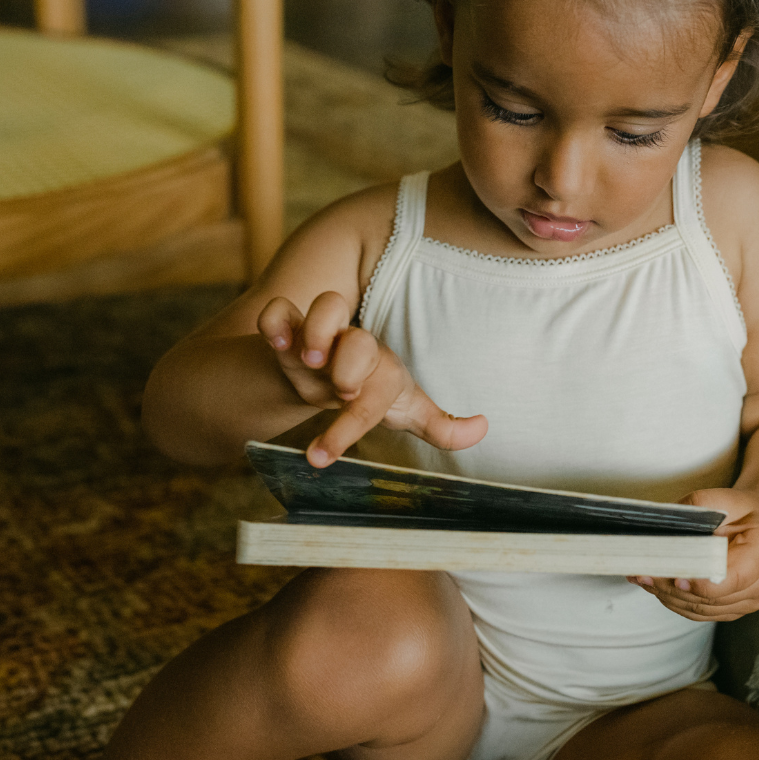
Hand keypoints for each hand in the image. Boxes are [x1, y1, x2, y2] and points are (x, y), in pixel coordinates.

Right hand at [257, 292, 486, 465]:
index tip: (327, 453)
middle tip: (339, 390)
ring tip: (306, 360)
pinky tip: (274, 341)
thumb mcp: (403, 411)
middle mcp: (354, 346)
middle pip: (358, 339)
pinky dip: (274, 322)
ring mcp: (321, 334)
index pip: (379, 389)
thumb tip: (485, 427)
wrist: (325, 375)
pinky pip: (279, 311)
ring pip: (325, 306)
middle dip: (347, 366)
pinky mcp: (289, 328)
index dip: (356, 419)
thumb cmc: (369, 392)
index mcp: (382, 369)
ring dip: (315, 332)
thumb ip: (442, 426)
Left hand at [626, 488, 758, 622]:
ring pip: (703, 608)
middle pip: (713, 596)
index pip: (735, 577)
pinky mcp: (735, 608)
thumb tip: (664, 526)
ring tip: (643, 578)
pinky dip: (675, 601)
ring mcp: (750, 599)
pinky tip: (655, 587)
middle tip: (644, 573)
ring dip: (669, 596)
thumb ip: (697, 509)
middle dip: (674, 587)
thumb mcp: (724, 497)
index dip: (704, 583)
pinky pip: (701, 612)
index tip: (678, 578)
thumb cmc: (742, 510)